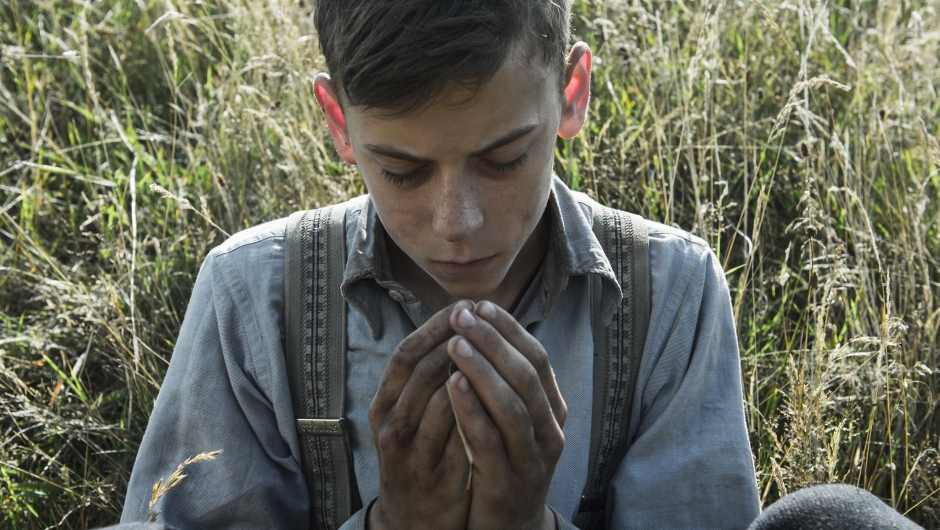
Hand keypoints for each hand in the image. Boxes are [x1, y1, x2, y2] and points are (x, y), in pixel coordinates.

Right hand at [368, 301, 473, 529]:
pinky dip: (478, 411)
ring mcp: (410, 454)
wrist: (414, 521)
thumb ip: (427, 379)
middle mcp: (389, 426)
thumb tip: (456, 327)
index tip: (465, 305)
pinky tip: (499, 393)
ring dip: (470, 370)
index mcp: (383, 405)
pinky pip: (459, 438)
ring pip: (439, 401)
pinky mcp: (435, 478)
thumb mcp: (411, 416)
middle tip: (484, 317)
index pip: (404, 354)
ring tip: (495, 346)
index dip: (434, 326)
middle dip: (456, 339)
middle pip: (420, 370)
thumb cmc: (420, 455)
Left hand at [446, 301, 565, 529]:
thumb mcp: (514, 422)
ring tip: (454, 342)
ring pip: (513, 405)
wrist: (508, 528)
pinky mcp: (507, 484)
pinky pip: (490, 440)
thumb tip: (484, 327)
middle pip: (527, 376)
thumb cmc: (504, 464)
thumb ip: (506, 383)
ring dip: (482, 369)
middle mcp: (550, 433)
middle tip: (462, 315)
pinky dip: (472, 409)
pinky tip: (451, 385)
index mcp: (553, 412)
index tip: (481, 305)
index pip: (537, 359)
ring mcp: (532, 460)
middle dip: (493, 341)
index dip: (510, 330)